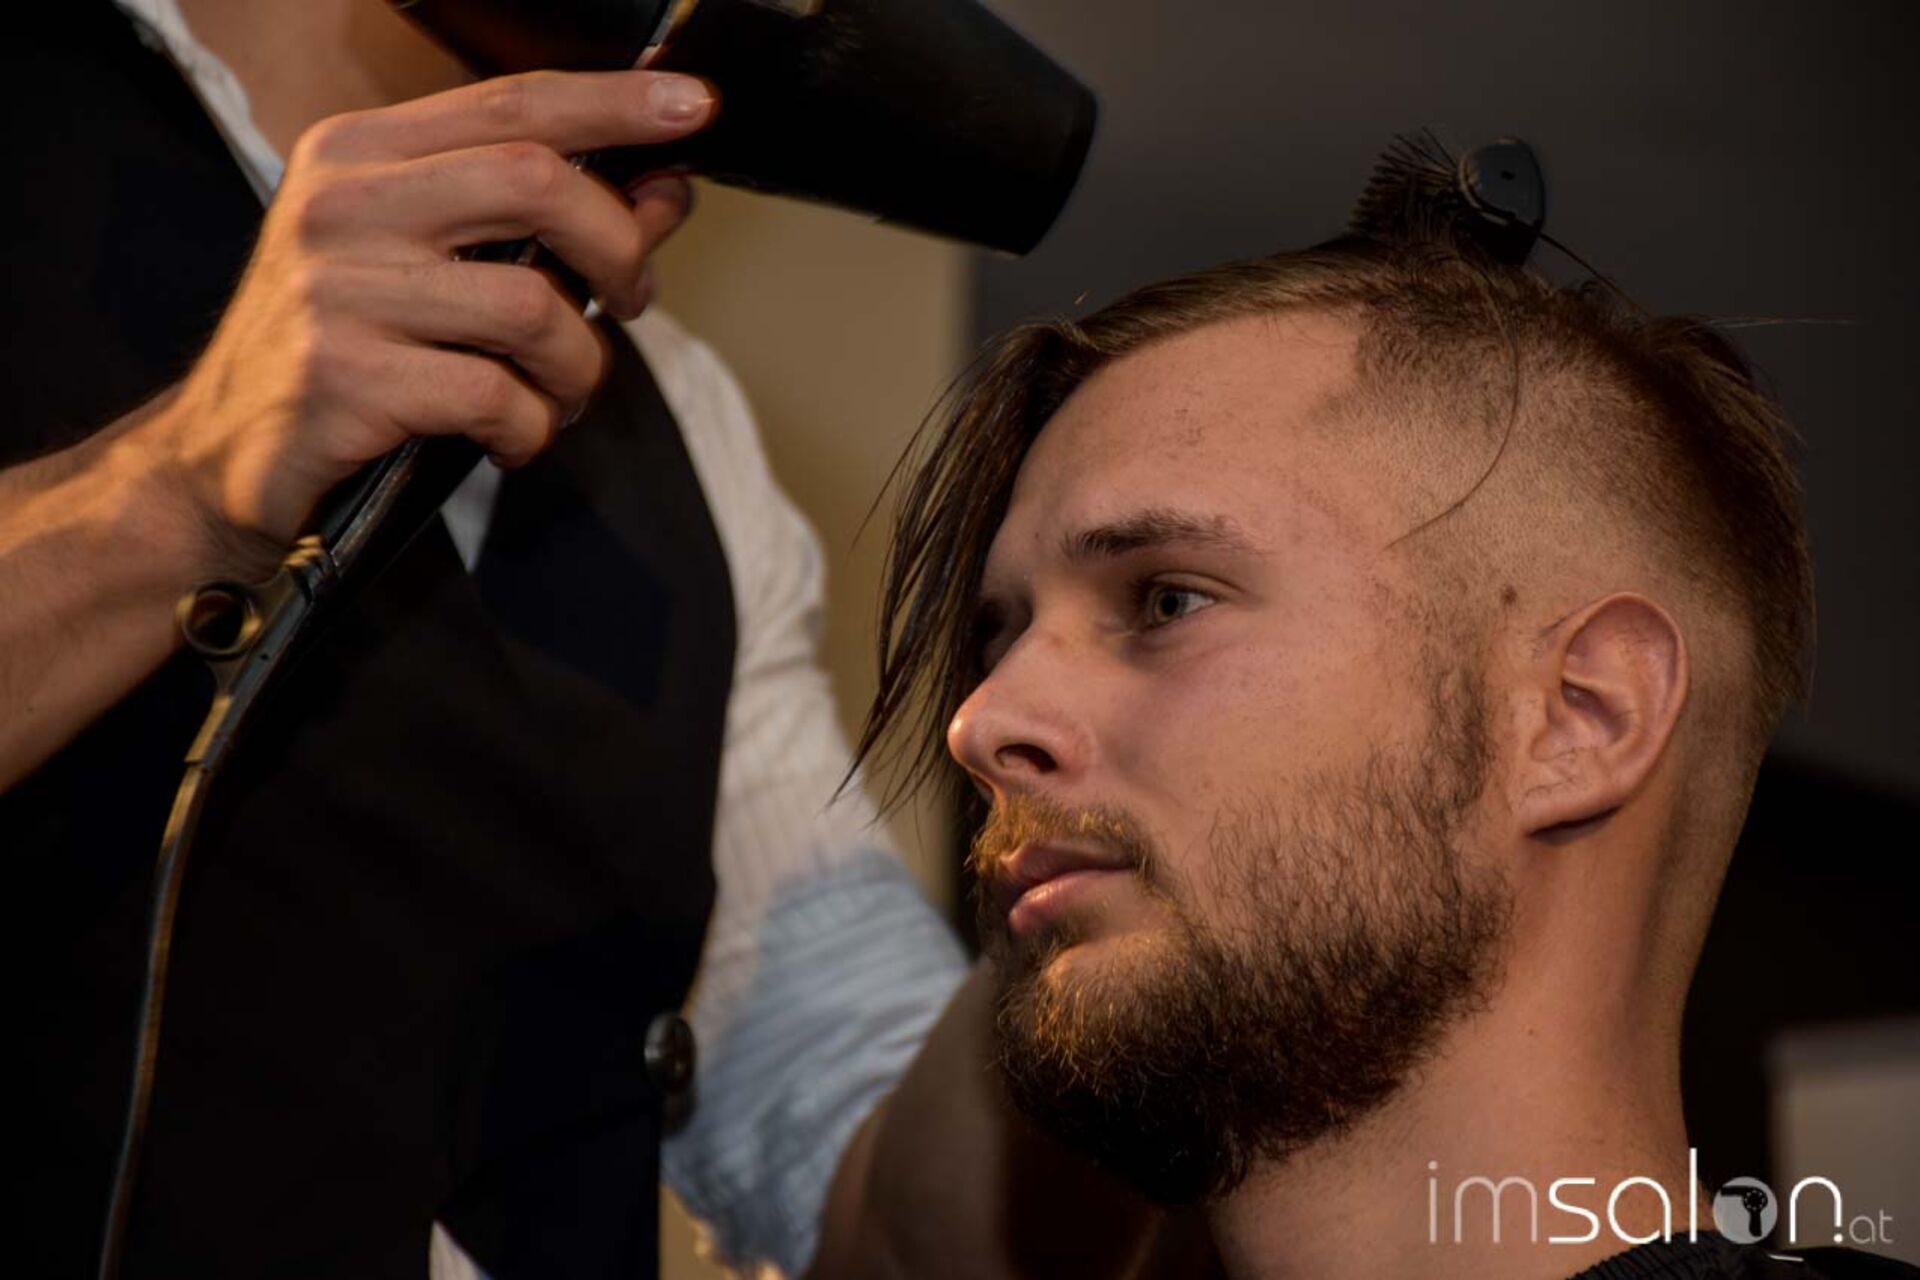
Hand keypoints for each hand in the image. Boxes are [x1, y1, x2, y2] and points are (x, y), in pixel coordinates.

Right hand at [135, 68, 714, 566]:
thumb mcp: (430, 264)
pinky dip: (531, 428)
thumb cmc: (343, 351)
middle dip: (619, 248)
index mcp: (360, 154)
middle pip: (537, 182)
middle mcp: (343, 205)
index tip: (690, 105)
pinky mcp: (346, 379)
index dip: (613, 102)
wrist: (220, 456)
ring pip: (532, 306)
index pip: (510, 102)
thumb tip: (662, 187)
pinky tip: (513, 438)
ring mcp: (338, 292)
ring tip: (564, 393)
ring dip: (580, 365)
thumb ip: (541, 222)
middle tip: (634, 299)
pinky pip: (496, 397)